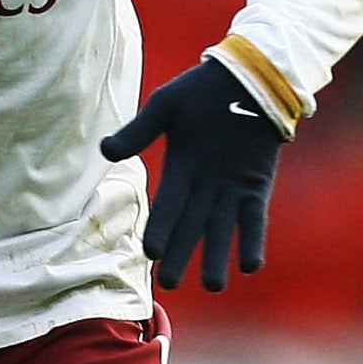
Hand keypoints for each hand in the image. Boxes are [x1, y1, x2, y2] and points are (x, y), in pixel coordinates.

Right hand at [99, 57, 285, 293]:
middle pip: (189, 227)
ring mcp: (231, 189)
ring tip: (213, 286)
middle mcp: (203, 186)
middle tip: (168, 283)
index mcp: (178, 169)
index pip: (166, 207)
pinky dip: (252, 240)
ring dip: (215, 257)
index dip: (159, 229)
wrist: (249, 77)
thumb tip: (105, 152)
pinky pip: (254, 219)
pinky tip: (251, 264)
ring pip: (220, 230)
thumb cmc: (203, 89)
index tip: (149, 253)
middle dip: (179, 254)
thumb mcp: (165, 106)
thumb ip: (139, 131)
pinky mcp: (256, 187)